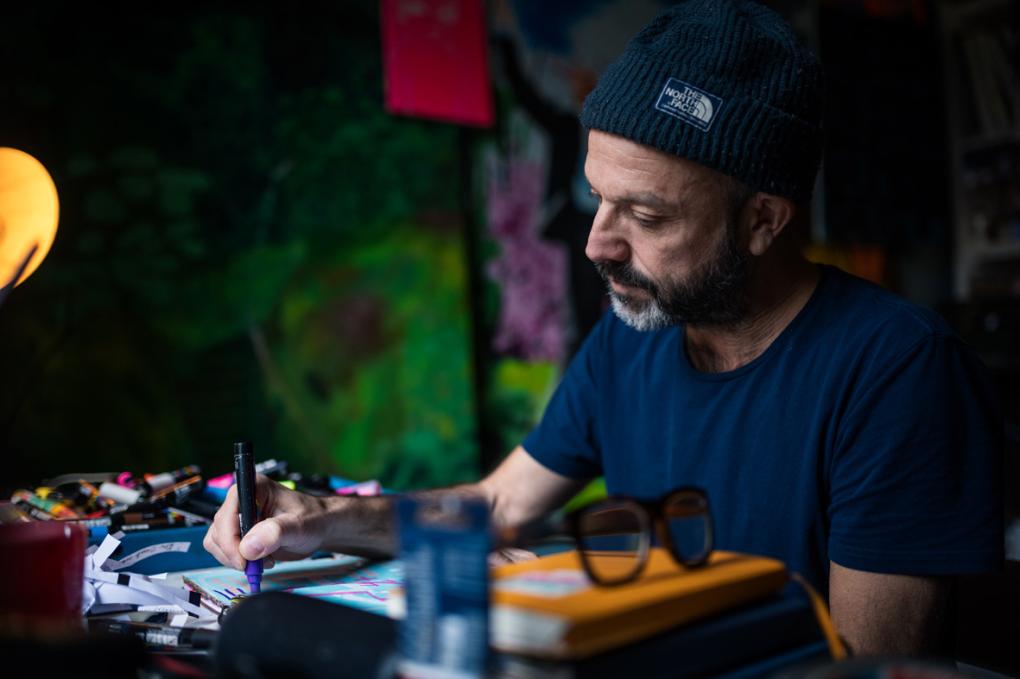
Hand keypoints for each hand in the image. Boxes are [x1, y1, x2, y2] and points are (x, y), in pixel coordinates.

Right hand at [203, 474, 331, 570]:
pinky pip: (223, 550)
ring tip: (263, 560)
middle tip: (255, 565)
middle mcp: (241, 500)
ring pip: (217, 542)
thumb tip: (247, 547)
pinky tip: (260, 560)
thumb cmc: (313, 519)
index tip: (243, 559)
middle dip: (233, 552)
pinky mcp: (238, 533)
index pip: (227, 513)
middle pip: (219, 530)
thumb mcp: (299, 525)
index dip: (230, 538)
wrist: (319, 527)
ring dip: (235, 558)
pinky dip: (238, 561)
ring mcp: (238, 517)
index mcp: (253, 487)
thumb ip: (275, 532)